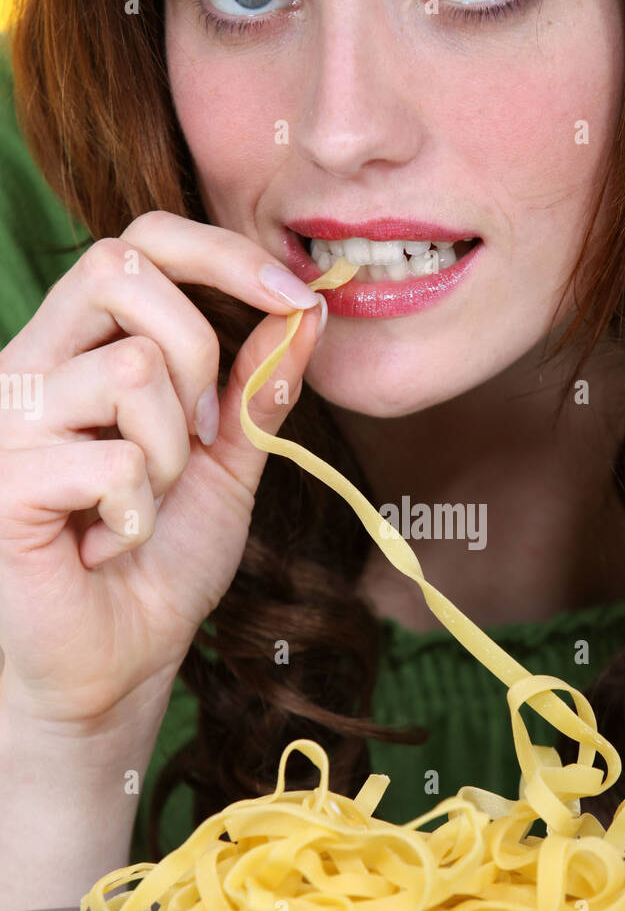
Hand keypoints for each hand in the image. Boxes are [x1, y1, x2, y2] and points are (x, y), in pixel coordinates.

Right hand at [0, 211, 324, 725]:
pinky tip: (106, 546)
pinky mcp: (3, 483)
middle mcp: (29, 368)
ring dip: (170, 455)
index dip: (218, 252)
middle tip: (196, 439)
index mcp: (77, 351)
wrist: (112, 667)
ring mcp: (6, 422)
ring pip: (130, 369)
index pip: (135, 243)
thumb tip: (308, 313)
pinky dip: (137, 516)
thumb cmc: (156, 566)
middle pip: (121, 271)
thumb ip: (256, 390)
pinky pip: (112, 461)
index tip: (292, 296)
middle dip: (195, 354)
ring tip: (141, 508)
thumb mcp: (225, 465)